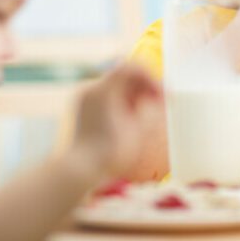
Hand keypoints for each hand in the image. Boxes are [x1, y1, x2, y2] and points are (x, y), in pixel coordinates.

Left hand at [70, 63, 162, 178]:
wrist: (76, 173)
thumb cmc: (110, 154)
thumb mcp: (137, 131)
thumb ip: (149, 108)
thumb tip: (156, 98)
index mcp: (104, 90)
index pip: (132, 67)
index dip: (151, 77)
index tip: (163, 93)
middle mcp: (91, 88)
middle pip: (124, 75)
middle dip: (145, 86)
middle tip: (160, 102)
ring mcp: (84, 97)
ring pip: (116, 85)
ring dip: (134, 94)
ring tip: (148, 111)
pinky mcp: (82, 108)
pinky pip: (106, 95)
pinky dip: (122, 100)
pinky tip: (132, 117)